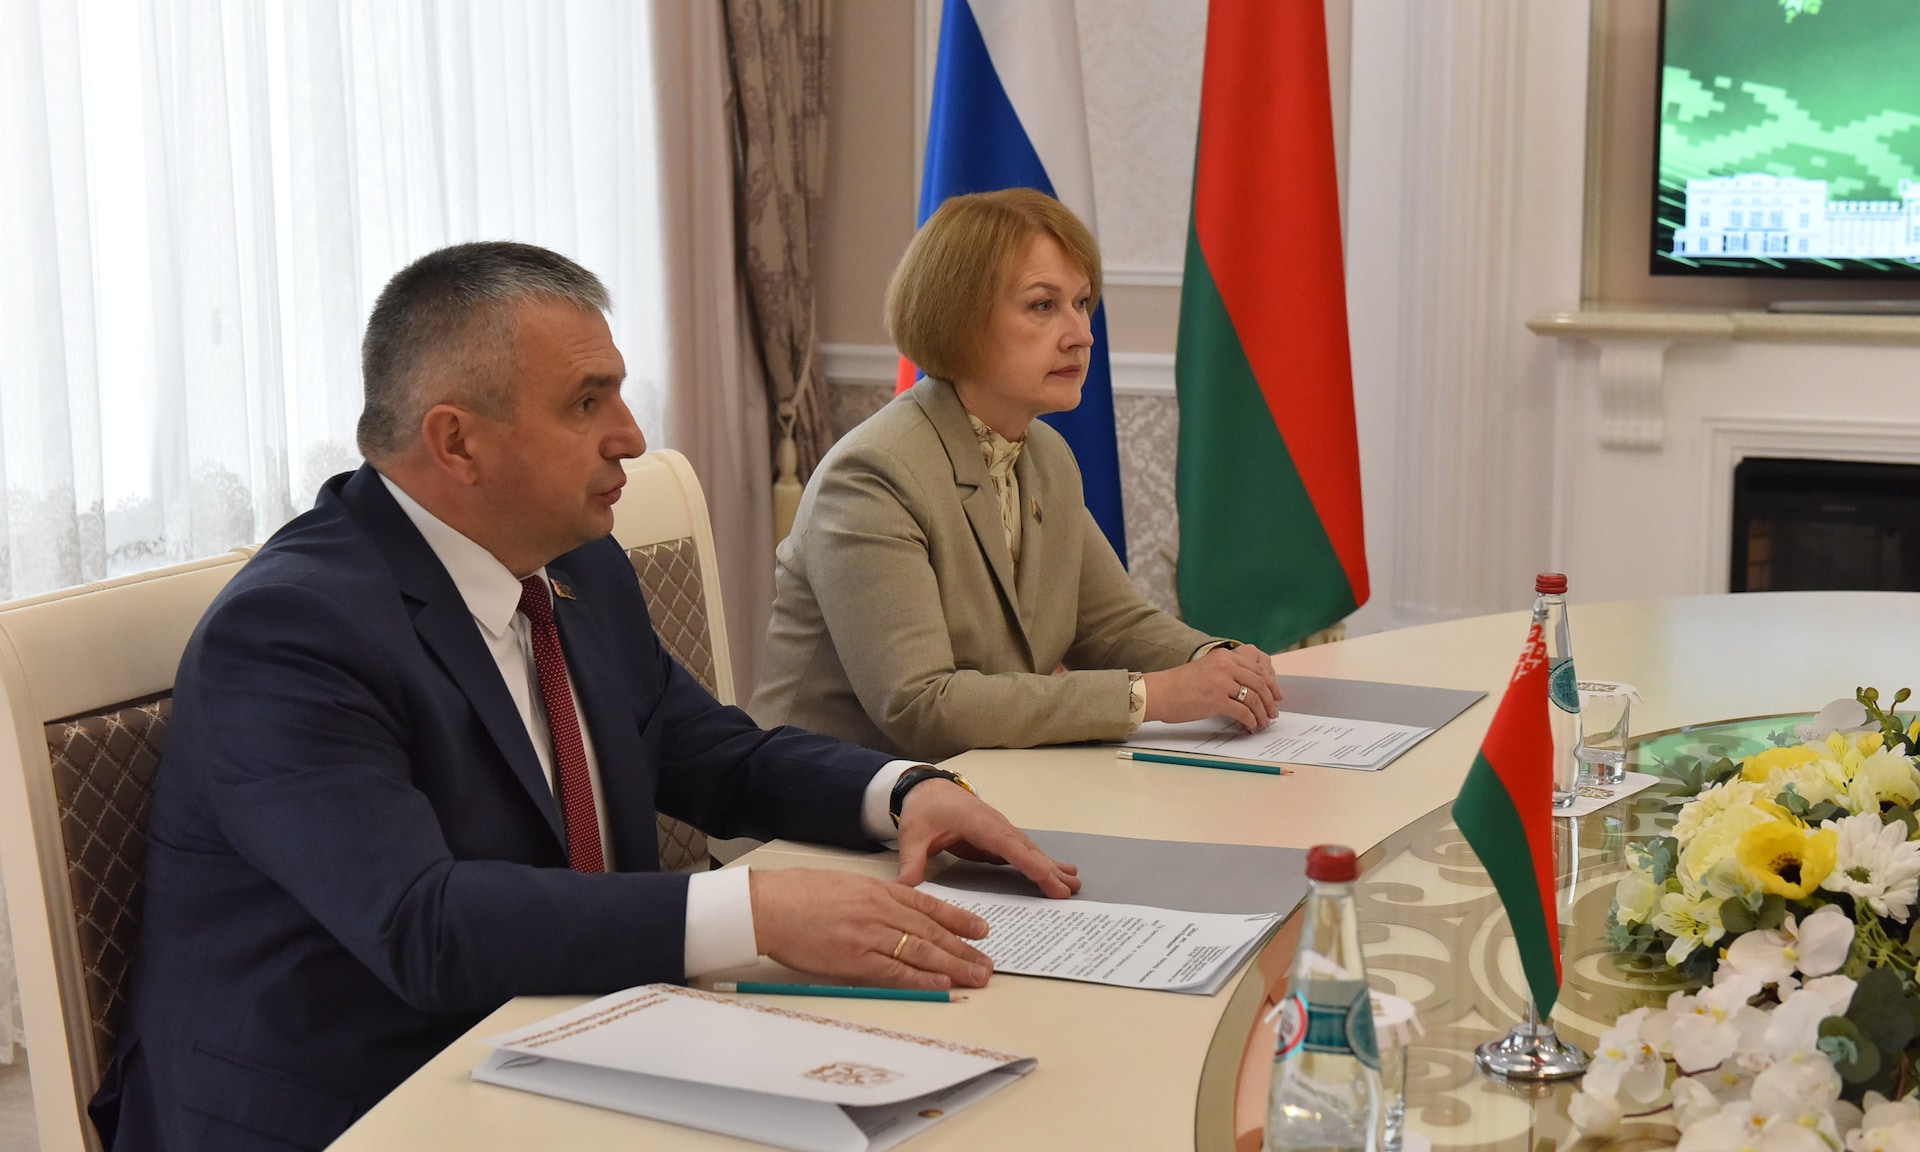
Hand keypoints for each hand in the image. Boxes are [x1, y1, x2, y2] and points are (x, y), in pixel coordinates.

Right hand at [750, 868, 993, 989]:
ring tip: (977, 976)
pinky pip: (896, 970)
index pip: (928, 905)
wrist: (769, 905)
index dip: (958, 918)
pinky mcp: (855, 958)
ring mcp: (869, 934)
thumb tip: (896, 914)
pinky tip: (943, 985)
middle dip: (964, 948)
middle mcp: (880, 909)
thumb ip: (873, 898)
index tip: (981, 929)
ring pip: (922, 950)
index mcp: (877, 889)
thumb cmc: (799, 894)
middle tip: (987, 962)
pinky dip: (922, 979)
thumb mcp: (844, 885)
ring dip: (953, 965)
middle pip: (932, 930)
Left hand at [893, 781, 1080, 897]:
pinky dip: (1041, 863)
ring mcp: (999, 830)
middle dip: (1049, 869)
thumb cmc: (922, 808)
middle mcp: (995, 824)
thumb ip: (911, 862)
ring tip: (1075, 882)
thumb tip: (905, 888)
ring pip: (1029, 850)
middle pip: (1026, 848)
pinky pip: (1023, 852)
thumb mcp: (912, 835)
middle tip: (1071, 889)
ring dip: (1051, 866)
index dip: (1031, 864)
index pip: (1009, 846)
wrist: (926, 787)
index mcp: (977, 822)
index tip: (1050, 880)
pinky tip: (1058, 872)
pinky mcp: (998, 838)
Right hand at [1142, 644, 1281, 731]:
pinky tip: (1251, 726)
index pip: (1258, 669)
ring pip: (1254, 698)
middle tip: (1274, 712)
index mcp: (1224, 656)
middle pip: (1260, 683)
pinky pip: (1243, 712)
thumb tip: (1249, 689)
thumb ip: (1227, 673)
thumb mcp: (1206, 669)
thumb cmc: (1179, 685)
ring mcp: (1221, 682)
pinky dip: (1251, 721)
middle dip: (1270, 701)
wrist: (1159, 693)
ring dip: (1262, 713)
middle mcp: (1225, 666)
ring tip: (1264, 722)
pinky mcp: (1216, 700)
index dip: (1271, 685)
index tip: (1277, 695)